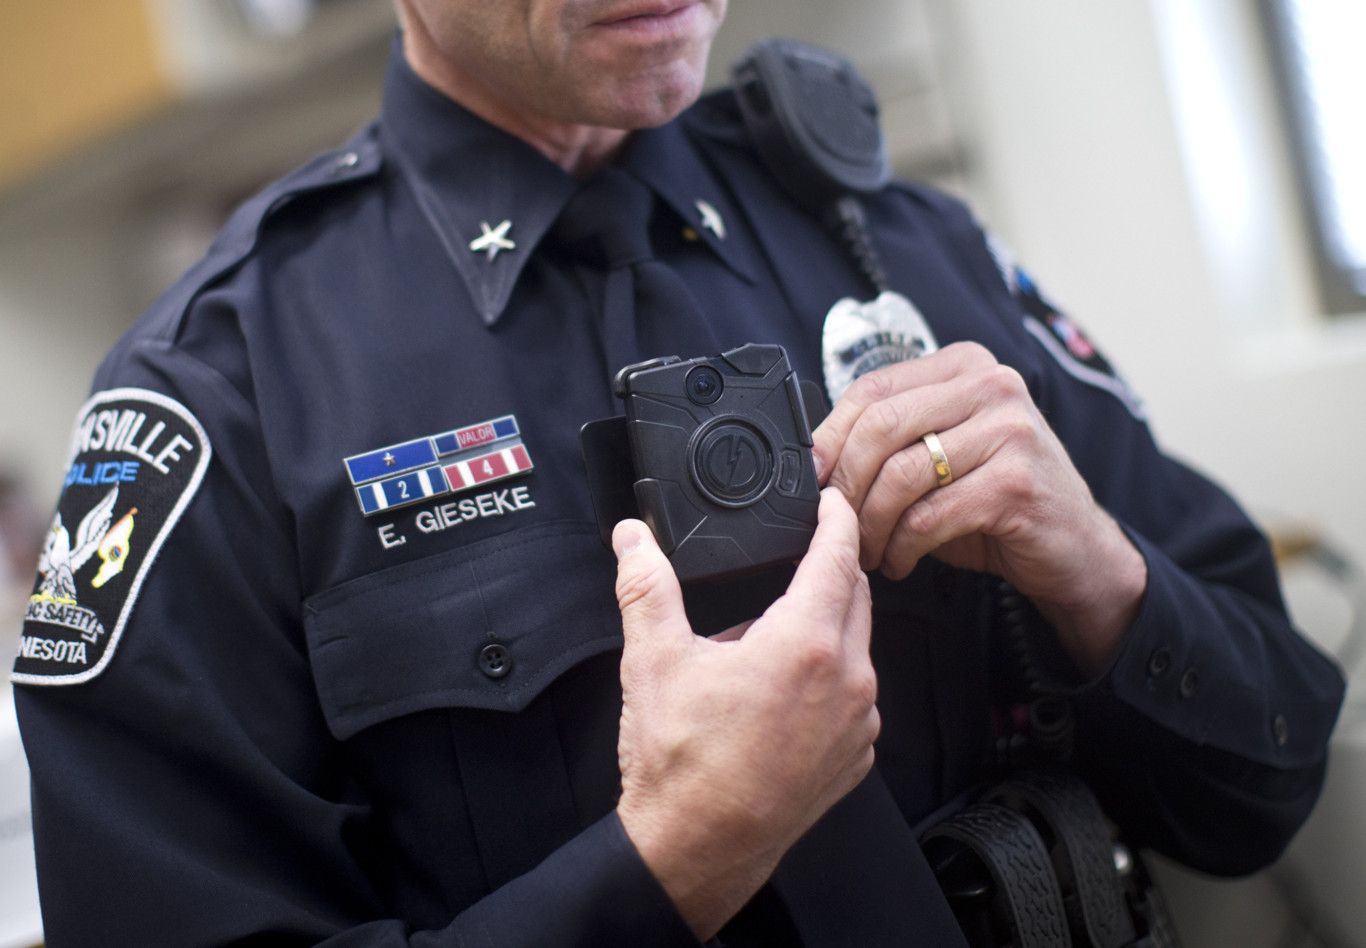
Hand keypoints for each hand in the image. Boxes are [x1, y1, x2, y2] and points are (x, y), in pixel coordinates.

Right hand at [613, 489, 878, 939]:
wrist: (698, 849)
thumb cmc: (682, 767)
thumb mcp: (654, 660)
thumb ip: (646, 585)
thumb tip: (634, 539)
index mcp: (805, 645)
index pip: (838, 556)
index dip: (836, 518)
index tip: (832, 501)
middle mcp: (848, 681)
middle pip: (856, 596)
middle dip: (831, 568)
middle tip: (797, 556)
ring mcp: (858, 723)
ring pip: (858, 647)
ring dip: (827, 626)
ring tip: (767, 638)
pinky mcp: (856, 757)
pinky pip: (857, 696)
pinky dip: (831, 677)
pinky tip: (783, 691)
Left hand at [812, 342, 1145, 673]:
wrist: (1074, 547)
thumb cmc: (997, 498)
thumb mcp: (941, 453)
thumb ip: (892, 440)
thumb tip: (815, 457)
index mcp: (965, 365)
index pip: (873, 388)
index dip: (830, 437)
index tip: (813, 478)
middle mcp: (991, 385)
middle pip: (880, 426)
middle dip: (846, 484)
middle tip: (837, 523)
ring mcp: (1010, 431)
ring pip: (901, 474)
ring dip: (870, 524)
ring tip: (869, 549)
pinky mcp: (1015, 483)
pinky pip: (928, 516)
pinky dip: (901, 547)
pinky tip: (900, 561)